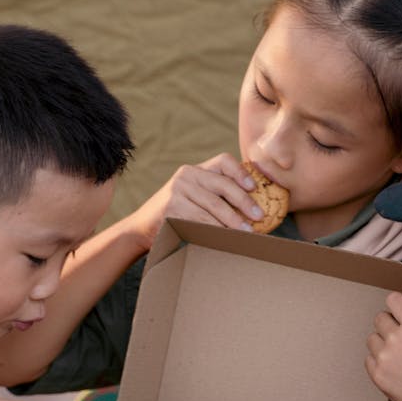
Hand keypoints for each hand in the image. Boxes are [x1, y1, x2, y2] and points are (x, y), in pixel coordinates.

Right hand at [126, 153, 265, 249]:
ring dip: (234, 222)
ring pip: (214, 207)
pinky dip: (218, 231)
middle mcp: (186, 176)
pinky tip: (228, 238)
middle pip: (223, 186)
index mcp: (195, 170)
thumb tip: (254, 207)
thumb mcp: (193, 196)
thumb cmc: (177, 214)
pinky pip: (202, 221)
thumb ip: (215, 194)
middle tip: (259, 217)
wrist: (142, 227)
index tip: (254, 188)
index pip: (224, 161)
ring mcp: (178, 191)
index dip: (241, 173)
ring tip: (248, 233)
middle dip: (244, 202)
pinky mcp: (172, 209)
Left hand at [365, 292, 401, 400]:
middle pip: (379, 318)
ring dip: (381, 342)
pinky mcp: (377, 375)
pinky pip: (368, 359)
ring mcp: (384, 357)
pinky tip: (391, 367)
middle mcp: (396, 338)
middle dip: (389, 323)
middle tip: (399, 334)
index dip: (397, 304)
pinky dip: (377, 361)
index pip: (393, 300)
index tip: (399, 310)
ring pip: (371, 338)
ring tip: (396, 354)